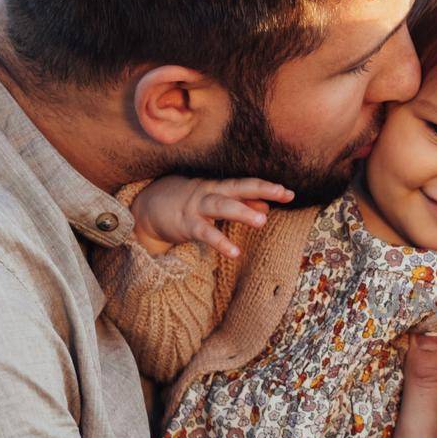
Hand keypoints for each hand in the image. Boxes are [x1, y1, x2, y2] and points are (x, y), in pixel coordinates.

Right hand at [129, 176, 293, 257]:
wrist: (146, 208)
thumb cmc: (186, 203)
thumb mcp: (214, 200)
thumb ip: (241, 203)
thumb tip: (267, 207)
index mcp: (218, 187)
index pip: (246, 184)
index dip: (267, 187)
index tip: (290, 193)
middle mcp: (209, 193)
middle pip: (237, 188)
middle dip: (261, 189)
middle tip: (284, 193)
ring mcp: (196, 208)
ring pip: (221, 206)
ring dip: (241, 211)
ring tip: (262, 221)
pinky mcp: (185, 225)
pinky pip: (205, 233)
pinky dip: (220, 242)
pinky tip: (235, 252)